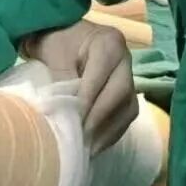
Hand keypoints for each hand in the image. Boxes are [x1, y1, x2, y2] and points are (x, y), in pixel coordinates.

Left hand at [21, 21, 136, 152]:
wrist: (66, 38)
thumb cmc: (59, 42)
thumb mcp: (55, 52)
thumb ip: (61, 78)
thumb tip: (62, 112)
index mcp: (109, 43)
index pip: (101, 76)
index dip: (87, 100)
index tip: (72, 121)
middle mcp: (125, 60)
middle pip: (120, 93)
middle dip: (99, 118)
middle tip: (80, 138)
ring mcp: (130, 78)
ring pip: (127, 108)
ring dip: (107, 131)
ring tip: (87, 148)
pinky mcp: (129, 95)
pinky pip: (126, 117)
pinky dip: (111, 133)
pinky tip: (95, 145)